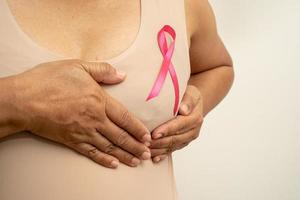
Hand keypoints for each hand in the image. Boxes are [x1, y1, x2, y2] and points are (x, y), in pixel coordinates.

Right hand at [14, 59, 150, 167]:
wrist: (24, 100)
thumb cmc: (49, 81)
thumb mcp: (77, 66)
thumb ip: (102, 70)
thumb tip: (122, 75)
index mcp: (99, 100)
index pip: (125, 117)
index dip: (138, 128)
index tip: (148, 136)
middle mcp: (95, 119)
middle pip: (120, 135)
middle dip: (136, 146)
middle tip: (148, 154)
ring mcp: (83, 132)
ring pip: (109, 147)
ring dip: (125, 155)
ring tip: (137, 161)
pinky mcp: (71, 141)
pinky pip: (91, 153)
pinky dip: (104, 160)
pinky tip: (113, 164)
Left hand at [149, 85, 203, 162]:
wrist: (195, 105)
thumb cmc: (189, 96)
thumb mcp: (190, 94)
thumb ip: (187, 100)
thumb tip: (183, 109)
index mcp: (194, 119)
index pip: (179, 125)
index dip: (167, 130)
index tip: (155, 133)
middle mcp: (193, 131)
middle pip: (175, 138)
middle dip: (159, 142)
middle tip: (145, 143)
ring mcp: (187, 139)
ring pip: (172, 146)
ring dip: (159, 150)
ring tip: (145, 150)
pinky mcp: (182, 143)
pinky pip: (172, 150)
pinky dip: (163, 155)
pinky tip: (153, 158)